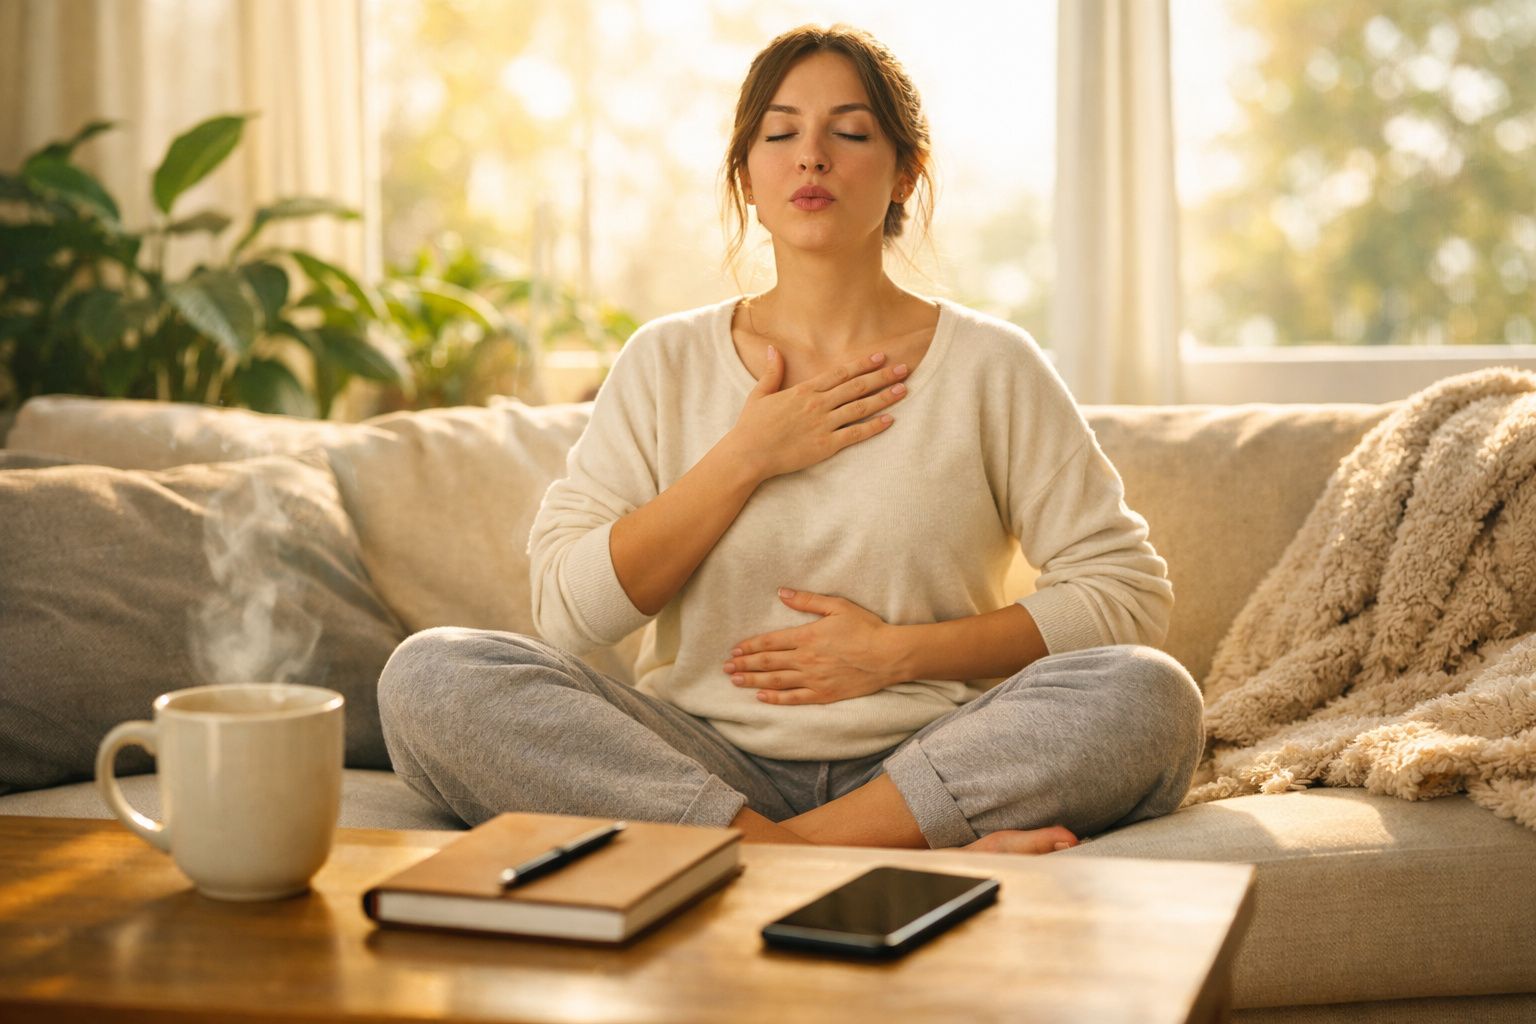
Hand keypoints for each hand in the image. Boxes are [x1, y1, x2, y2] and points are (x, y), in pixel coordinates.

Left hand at [723, 589, 901, 704]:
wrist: (888, 656)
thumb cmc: (865, 628)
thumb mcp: (837, 606)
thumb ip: (807, 600)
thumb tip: (782, 592)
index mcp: (807, 636)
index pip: (770, 642)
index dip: (750, 646)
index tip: (735, 650)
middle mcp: (806, 659)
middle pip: (768, 662)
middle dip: (745, 665)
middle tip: (726, 668)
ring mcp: (814, 678)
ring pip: (776, 681)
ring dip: (753, 681)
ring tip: (736, 681)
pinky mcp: (824, 694)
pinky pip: (794, 698)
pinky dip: (776, 698)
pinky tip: (761, 698)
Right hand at [727, 347, 909, 482]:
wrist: (748, 454)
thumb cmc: (751, 426)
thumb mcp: (759, 394)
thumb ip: (771, 371)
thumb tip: (773, 349)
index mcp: (804, 391)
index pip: (840, 373)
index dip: (862, 364)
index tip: (880, 357)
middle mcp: (817, 405)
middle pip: (856, 387)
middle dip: (882, 377)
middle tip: (904, 368)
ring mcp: (823, 425)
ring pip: (860, 408)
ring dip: (884, 398)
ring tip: (903, 390)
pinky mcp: (825, 446)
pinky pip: (855, 434)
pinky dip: (874, 427)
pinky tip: (890, 420)